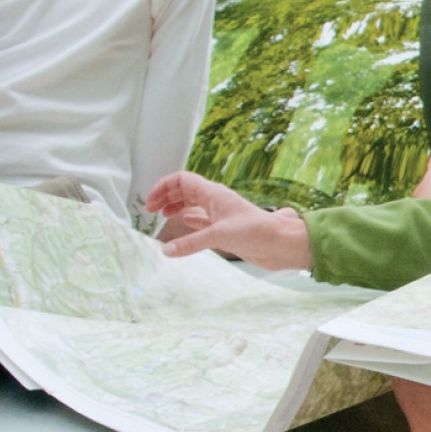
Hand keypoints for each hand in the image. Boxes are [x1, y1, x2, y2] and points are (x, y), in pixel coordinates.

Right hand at [147, 172, 312, 271]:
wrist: (280, 244)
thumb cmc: (255, 232)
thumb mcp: (219, 235)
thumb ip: (191, 242)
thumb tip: (165, 250)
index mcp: (213, 193)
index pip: (182, 180)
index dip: (163, 187)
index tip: (150, 203)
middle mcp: (215, 201)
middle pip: (185, 190)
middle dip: (167, 196)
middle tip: (151, 210)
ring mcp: (220, 214)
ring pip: (193, 203)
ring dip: (177, 206)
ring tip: (162, 215)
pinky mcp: (225, 228)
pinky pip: (202, 219)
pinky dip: (189, 220)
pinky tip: (183, 223)